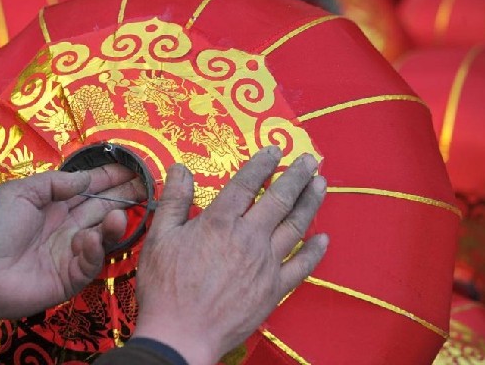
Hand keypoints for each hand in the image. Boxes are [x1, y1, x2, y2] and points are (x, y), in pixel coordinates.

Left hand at [0, 164, 146, 332]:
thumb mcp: (19, 192)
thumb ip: (54, 183)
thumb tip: (86, 178)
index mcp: (54, 204)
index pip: (89, 188)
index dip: (109, 178)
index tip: (131, 168)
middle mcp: (68, 225)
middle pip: (103, 208)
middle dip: (124, 196)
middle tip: (146, 187)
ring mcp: (71, 251)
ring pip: (102, 235)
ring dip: (114, 224)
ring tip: (120, 214)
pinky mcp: (71, 276)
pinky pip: (90, 262)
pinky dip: (94, 250)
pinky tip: (89, 239)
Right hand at [133, 146, 328, 364]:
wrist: (182, 334)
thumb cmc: (166, 286)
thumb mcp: (160, 238)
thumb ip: (173, 201)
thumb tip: (180, 168)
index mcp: (220, 222)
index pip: (246, 183)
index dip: (263, 163)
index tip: (276, 149)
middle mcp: (249, 237)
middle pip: (279, 199)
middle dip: (297, 175)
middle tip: (312, 159)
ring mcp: (266, 263)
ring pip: (296, 226)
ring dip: (310, 202)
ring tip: (321, 184)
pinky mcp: (274, 289)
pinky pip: (301, 266)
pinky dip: (315, 251)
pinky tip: (324, 238)